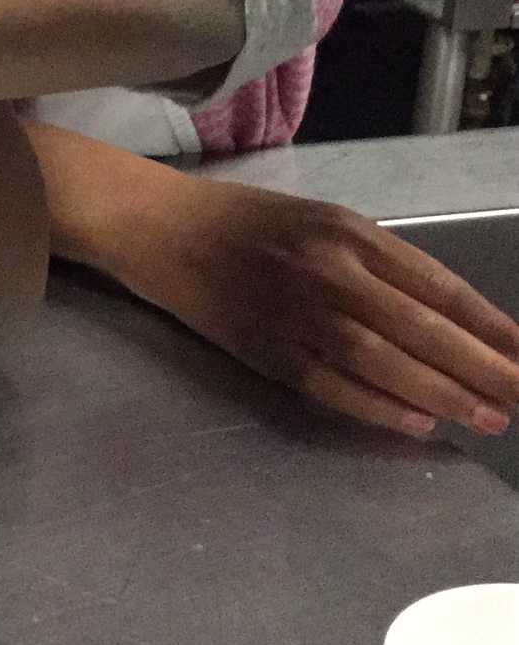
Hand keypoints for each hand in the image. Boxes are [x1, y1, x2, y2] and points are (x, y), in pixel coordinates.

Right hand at [114, 177, 518, 437]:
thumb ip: (378, 264)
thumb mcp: (322, 221)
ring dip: (440, 393)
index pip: (441, 288)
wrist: (159, 226)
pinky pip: (328, 383)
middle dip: (483, 369)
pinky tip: (414, 422)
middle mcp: (330, 271)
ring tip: (487, 418)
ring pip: (383, 360)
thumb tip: (443, 318)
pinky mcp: (260, 347)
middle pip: (422, 329)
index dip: (492, 328)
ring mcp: (294, 312)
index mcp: (352, 234)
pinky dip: (374, 405)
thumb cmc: (244, 222)